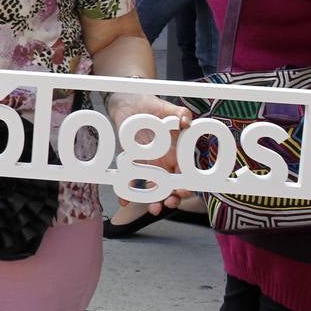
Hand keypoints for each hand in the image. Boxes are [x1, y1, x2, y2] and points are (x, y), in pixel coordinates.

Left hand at [106, 92, 193, 213]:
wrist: (130, 101)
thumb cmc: (153, 106)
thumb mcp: (168, 108)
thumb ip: (180, 113)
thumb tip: (186, 121)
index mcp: (176, 151)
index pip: (185, 172)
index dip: (186, 183)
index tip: (184, 190)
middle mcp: (163, 159)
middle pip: (171, 184)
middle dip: (173, 197)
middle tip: (170, 202)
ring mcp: (147, 161)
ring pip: (153, 185)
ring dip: (154, 199)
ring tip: (154, 209)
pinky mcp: (130, 158)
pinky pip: (129, 176)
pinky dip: (126, 190)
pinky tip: (124, 202)